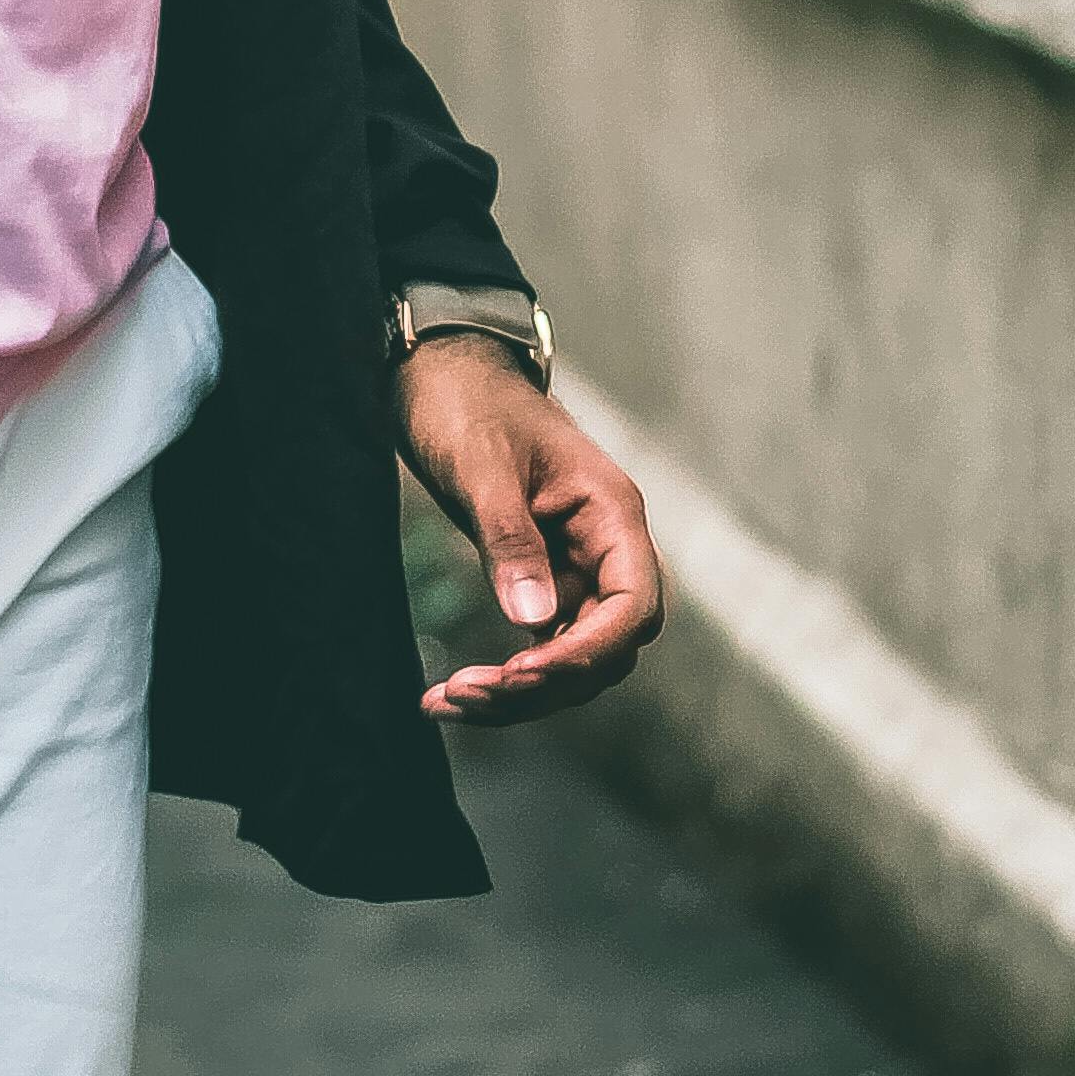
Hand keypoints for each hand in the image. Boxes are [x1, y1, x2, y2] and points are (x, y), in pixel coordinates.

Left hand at [397, 343, 665, 728]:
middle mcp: (604, 548)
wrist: (441, 372)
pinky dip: (499, 680)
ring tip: (447, 704)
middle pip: (604, 648)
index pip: (633, 605)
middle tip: (468, 695)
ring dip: (517, 694)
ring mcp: (574, 569)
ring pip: (570, 659)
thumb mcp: (484, 464)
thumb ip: (510, 537)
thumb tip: (533, 620)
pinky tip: (448, 697)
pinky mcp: (538, 580)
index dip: (587, 651)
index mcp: (612, 513)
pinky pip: (536, 647)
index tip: (523, 673)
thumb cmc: (469, 401)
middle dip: (543, 684)